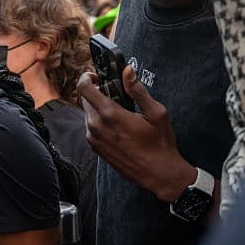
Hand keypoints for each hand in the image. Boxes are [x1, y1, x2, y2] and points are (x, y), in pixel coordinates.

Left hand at [77, 66, 195, 202]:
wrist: (158, 174)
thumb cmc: (160, 144)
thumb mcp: (156, 113)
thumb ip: (138, 90)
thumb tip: (127, 71)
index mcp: (110, 114)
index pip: (84, 88)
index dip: (87, 77)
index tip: (97, 76)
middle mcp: (96, 126)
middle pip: (85, 100)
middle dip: (97, 93)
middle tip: (116, 95)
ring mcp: (94, 139)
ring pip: (87, 114)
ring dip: (98, 108)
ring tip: (120, 112)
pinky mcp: (95, 148)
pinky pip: (91, 128)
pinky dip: (99, 122)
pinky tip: (117, 127)